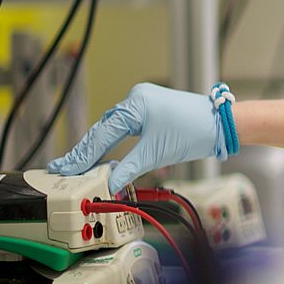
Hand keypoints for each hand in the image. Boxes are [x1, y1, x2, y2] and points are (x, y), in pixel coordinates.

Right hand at [48, 83, 225, 191]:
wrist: (221, 124)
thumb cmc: (195, 132)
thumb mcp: (156, 154)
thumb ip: (128, 169)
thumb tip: (109, 184)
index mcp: (135, 104)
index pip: (102, 133)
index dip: (83, 154)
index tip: (64, 168)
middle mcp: (136, 98)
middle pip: (103, 129)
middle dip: (85, 151)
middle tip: (63, 168)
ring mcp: (143, 102)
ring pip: (113, 128)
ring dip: (98, 147)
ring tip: (78, 165)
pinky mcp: (150, 109)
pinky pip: (125, 126)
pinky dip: (113, 141)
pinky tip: (101, 155)